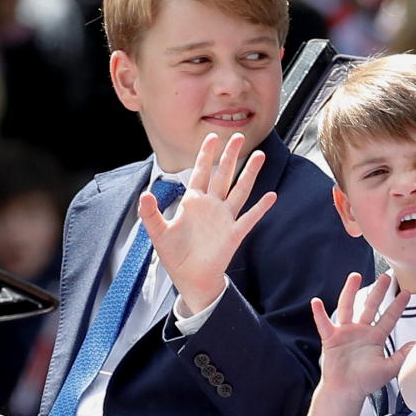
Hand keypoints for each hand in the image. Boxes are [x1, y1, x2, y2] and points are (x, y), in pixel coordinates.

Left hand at [140, 132, 276, 313]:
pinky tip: (271, 196)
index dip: (207, 154)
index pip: (201, 172)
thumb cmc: (175, 255)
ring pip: (240, 190)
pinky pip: (250, 217)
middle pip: (224, 175)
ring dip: (249, 173)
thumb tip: (145, 194)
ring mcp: (225, 218)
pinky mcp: (234, 233)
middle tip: (239, 137)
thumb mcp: (157, 232)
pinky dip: (261, 207)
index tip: (213, 137)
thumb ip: (150, 213)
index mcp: (193, 202)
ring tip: (259, 155)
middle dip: (230, 155)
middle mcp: (212, 206)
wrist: (190, 278)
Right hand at [312, 272, 411, 401]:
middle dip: (378, 291)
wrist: (346, 392)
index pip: (389, 318)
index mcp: (375, 337)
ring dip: (350, 291)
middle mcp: (361, 331)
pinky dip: (319, 313)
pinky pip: (324, 324)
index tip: (407, 293)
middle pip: (370, 306)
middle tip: (386, 276)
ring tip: (355, 276)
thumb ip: (402, 357)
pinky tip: (316, 302)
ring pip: (348, 307)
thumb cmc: (365, 382)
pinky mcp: (331, 339)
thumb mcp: (388, 369)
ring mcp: (345, 333)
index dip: (397, 306)